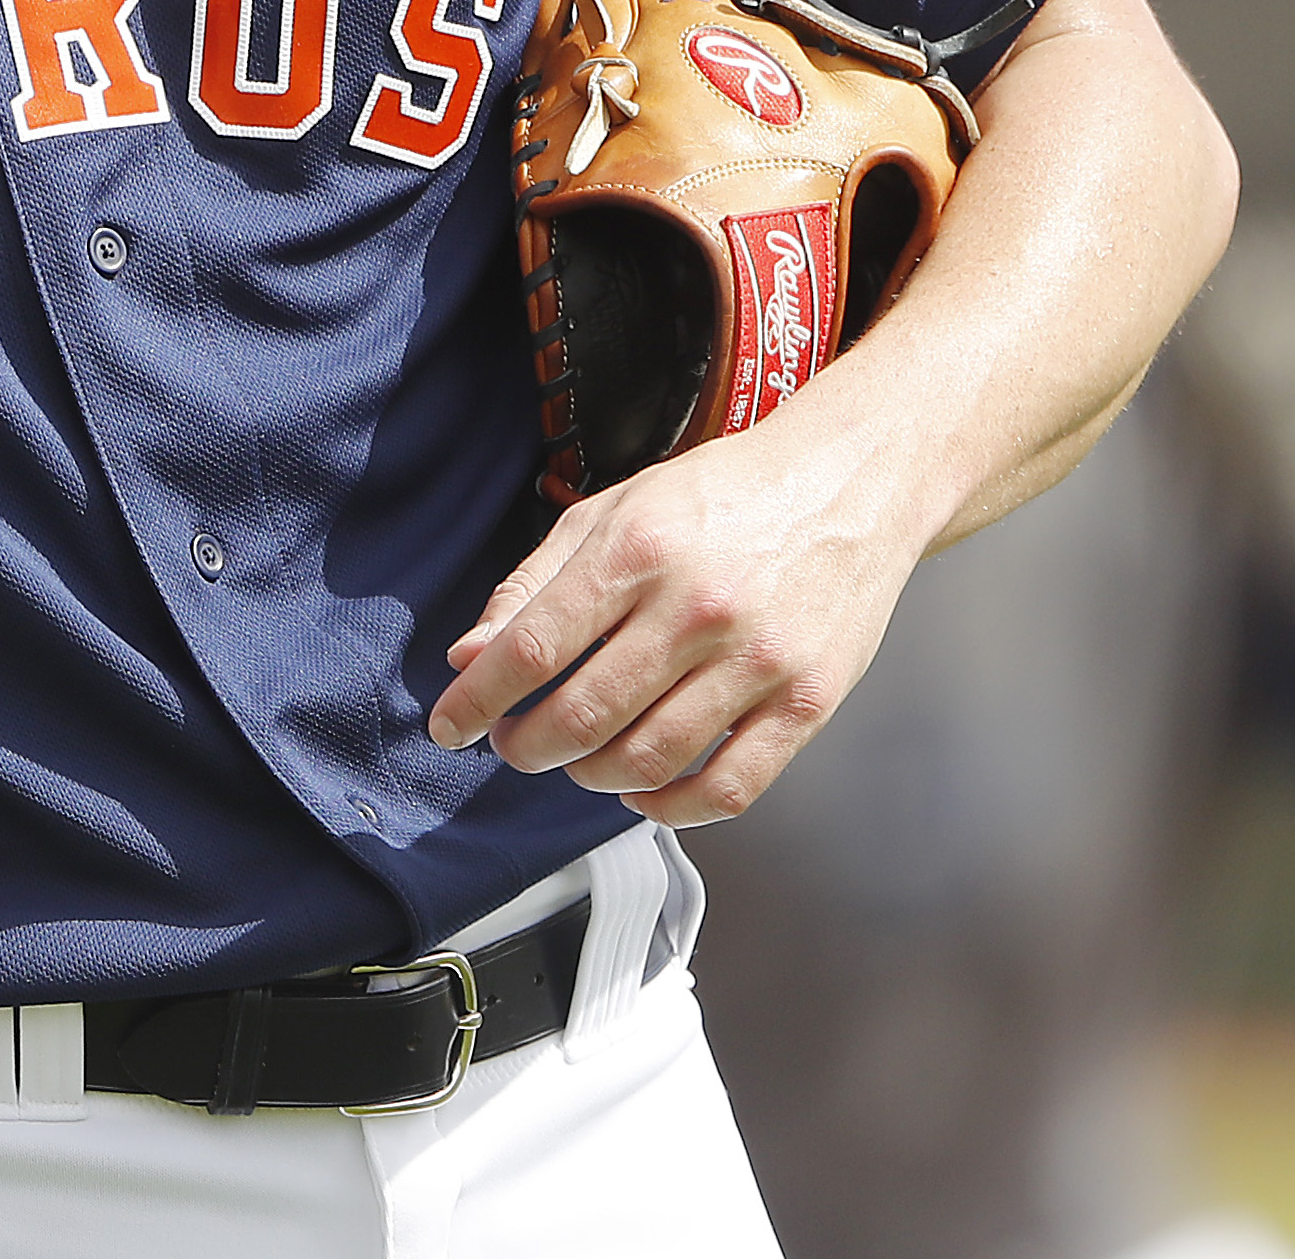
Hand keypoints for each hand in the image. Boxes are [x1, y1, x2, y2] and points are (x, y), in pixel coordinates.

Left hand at [425, 398, 937, 823]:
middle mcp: (697, 610)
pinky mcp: (810, 702)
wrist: (845, 486)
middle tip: (512, 744)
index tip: (449, 725)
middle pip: (584, 715)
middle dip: (527, 746)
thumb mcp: (610, 514)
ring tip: (573, 760)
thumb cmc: (717, 499)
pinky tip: (640, 790)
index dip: (476, 699)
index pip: (531, 649)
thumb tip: (468, 657)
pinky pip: (730, 789)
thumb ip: (533, 586)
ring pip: (650, 760)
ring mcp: (760, 662)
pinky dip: (671, 809)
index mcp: (636, 553)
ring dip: (589, 776)